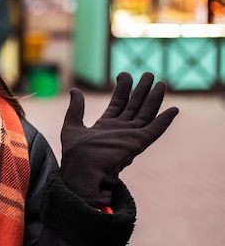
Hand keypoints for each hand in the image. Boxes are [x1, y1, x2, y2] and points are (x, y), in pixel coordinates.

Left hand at [60, 72, 178, 207]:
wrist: (82, 172)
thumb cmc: (75, 155)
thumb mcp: (72, 125)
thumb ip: (76, 108)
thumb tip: (75, 90)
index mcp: (106, 126)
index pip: (118, 103)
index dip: (123, 89)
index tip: (124, 74)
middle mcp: (120, 130)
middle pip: (134, 106)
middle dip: (141, 90)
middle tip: (149, 74)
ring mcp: (130, 136)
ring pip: (146, 114)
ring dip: (154, 99)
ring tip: (161, 84)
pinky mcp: (137, 143)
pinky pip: (154, 130)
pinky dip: (164, 121)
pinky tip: (173, 110)